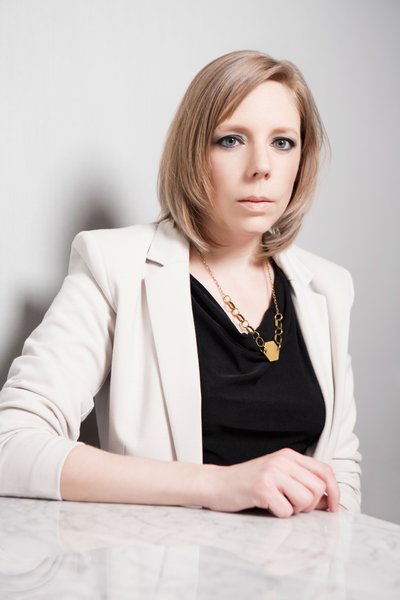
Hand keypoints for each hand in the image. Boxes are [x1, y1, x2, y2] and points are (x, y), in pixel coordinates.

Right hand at [203, 448, 339, 516]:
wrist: (216, 484)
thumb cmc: (247, 483)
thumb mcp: (277, 476)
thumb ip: (301, 483)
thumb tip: (329, 501)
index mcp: (289, 455)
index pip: (325, 471)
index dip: (335, 491)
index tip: (334, 508)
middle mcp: (282, 460)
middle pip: (317, 489)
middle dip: (309, 505)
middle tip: (291, 505)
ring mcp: (272, 472)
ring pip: (305, 500)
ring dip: (294, 510)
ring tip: (278, 504)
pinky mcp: (262, 487)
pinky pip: (285, 511)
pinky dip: (278, 514)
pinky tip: (265, 506)